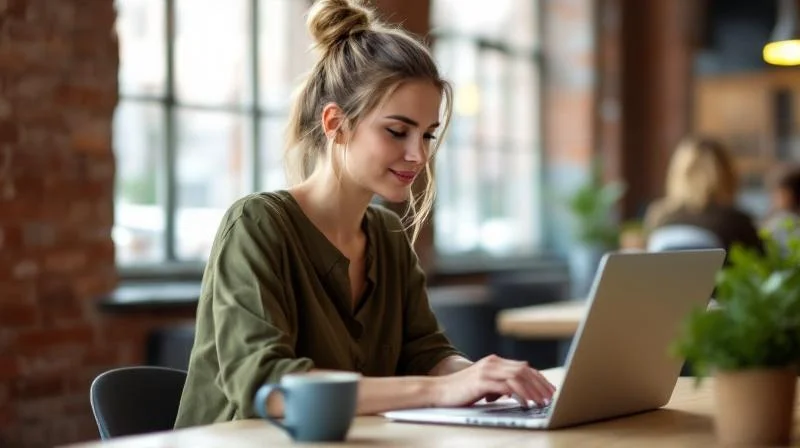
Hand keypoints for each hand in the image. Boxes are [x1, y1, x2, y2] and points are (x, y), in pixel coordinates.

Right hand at [430, 354, 555, 407]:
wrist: (438, 391)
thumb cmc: (460, 391)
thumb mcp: (483, 384)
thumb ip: (499, 384)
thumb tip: (516, 392)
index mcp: (494, 362)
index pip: (523, 367)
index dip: (539, 378)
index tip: (549, 390)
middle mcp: (492, 363)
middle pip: (524, 370)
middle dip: (540, 384)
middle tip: (550, 397)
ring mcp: (486, 371)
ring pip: (518, 377)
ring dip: (532, 390)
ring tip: (541, 402)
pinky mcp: (481, 382)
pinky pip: (506, 387)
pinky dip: (518, 395)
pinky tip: (525, 403)